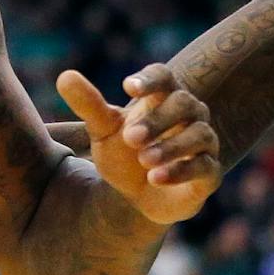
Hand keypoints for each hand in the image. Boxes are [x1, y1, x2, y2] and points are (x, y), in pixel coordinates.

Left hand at [59, 64, 220, 224]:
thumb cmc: (124, 155)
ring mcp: (204, 144)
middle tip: (131, 138)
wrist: (138, 198)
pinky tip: (155, 179)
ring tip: (144, 161)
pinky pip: (204, 167)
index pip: (163, 76)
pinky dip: (181, 171)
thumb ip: (89, 105)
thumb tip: (64, 76)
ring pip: (199, 135)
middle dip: (158, 120)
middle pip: (183, 103)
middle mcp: (190, 115)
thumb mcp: (103, 131)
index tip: (129, 87)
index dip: (150, 79)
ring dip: (171, 147)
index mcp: (164, 97)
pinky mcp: (209, 173)